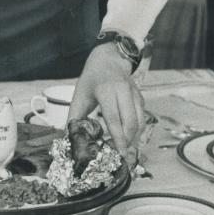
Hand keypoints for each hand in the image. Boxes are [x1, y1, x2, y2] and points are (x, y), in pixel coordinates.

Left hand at [69, 45, 146, 164]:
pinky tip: (129, 138)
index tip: (119, 153)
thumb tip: (71, 139)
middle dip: (127, 142)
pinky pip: (142, 117)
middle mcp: (123, 91)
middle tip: (119, 154)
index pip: (114, 119)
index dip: (118, 138)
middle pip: (131, 123)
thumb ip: (75, 118)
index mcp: (106, 91)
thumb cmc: (92, 79)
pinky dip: (137, 130)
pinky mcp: (140, 97)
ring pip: (140, 121)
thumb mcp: (79, 95)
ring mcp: (134, 93)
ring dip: (134, 138)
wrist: (109, 60)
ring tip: (124, 149)